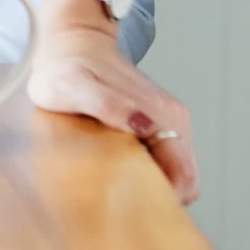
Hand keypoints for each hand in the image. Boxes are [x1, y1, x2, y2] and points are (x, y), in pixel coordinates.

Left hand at [27, 0, 197, 201]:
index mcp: (162, 113)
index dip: (163, 200)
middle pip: (184, 180)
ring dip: (153, 185)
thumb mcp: (74, 85)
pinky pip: (165, 160)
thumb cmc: (66, 67)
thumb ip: (107, 103)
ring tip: (117, 185)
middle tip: (120, 202)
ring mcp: (169, 120)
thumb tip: (145, 126)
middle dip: (159, 197)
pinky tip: (120, 169)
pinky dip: (149, 173)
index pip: (183, 178)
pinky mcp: (158, 122)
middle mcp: (173, 117)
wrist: (71, 43)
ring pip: (176, 172)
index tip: (131, 206)